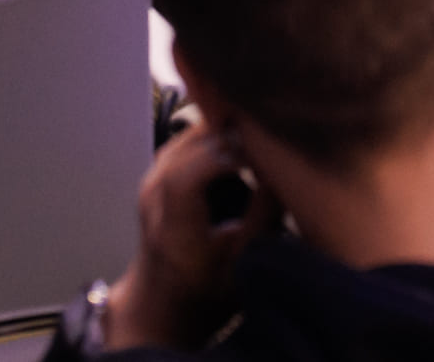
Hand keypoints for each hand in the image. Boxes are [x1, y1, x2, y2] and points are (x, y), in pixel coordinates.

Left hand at [99, 113, 273, 350]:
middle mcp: (154, 198)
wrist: (163, 302)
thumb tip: (282, 173)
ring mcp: (151, 181)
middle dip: (233, 136)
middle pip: (190, 146)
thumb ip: (261, 218)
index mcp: (173, 228)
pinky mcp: (157, 173)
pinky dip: (214, 133)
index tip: (260, 152)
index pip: (188, 176)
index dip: (226, 155)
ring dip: (224, 130)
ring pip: (188, 136)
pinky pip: (186, 139)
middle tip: (270, 139)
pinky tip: (239, 137)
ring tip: (259, 135)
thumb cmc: (204, 290)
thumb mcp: (242, 262)